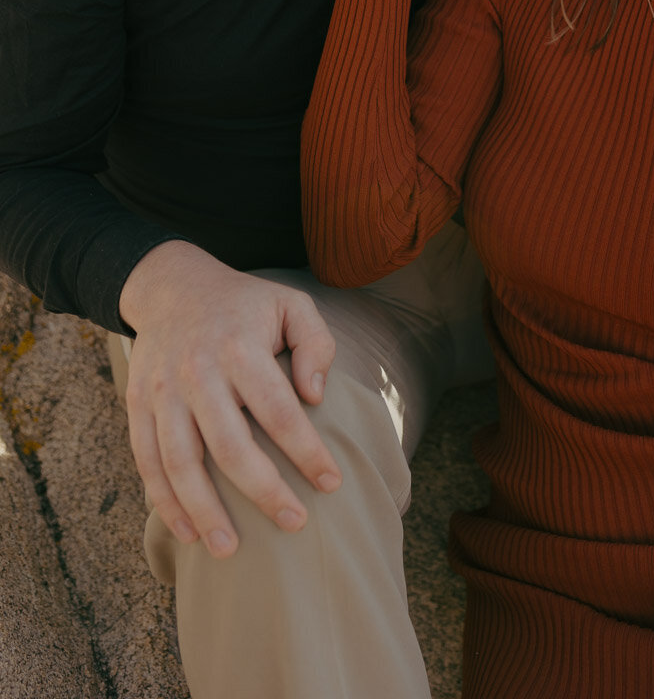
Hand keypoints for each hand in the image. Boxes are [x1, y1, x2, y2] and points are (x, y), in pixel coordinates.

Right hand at [119, 241, 340, 556]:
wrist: (171, 285)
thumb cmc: (244, 304)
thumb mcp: (291, 303)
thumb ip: (316, 343)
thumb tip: (316, 396)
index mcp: (238, 346)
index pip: (278, 409)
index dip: (306, 450)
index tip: (332, 482)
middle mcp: (196, 371)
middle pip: (229, 444)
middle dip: (263, 490)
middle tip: (295, 523)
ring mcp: (162, 391)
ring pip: (180, 462)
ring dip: (204, 510)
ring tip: (231, 550)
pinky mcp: (137, 405)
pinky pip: (147, 461)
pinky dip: (164, 501)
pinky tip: (188, 531)